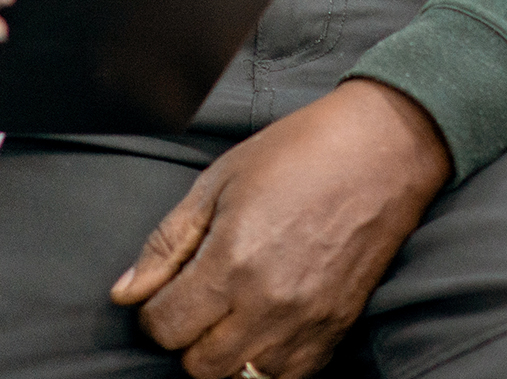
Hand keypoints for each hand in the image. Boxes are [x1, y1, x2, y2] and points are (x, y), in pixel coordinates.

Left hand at [109, 79, 451, 378]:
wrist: (380, 151)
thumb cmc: (297, 153)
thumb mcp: (217, 181)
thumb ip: (167, 243)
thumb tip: (125, 292)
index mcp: (232, 261)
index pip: (164, 327)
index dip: (152, 310)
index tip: (165, 290)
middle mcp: (268, 304)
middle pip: (197, 365)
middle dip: (186, 336)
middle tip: (198, 299)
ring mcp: (306, 324)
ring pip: (241, 378)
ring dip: (226, 353)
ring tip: (232, 312)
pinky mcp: (336, 332)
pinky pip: (288, 378)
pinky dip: (268, 361)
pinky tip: (266, 323)